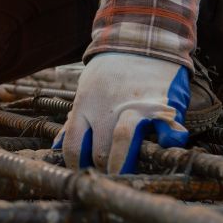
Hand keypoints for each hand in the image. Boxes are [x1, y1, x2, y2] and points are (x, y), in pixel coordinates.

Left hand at [53, 52, 190, 173]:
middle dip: (103, 171)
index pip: (74, 145)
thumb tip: (55, 147)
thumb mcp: (85, 92)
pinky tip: (165, 150)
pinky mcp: (160, 104)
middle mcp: (106, 109)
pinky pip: (166, 130)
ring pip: (123, 140)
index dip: (77, 165)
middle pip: (100, 150)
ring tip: (126, 179)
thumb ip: (73, 121)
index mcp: (85, 107)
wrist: (139, 40)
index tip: (85, 175)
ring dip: (123, 165)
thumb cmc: (109, 73)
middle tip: (108, 182)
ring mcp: (134, 106)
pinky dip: (168, 144)